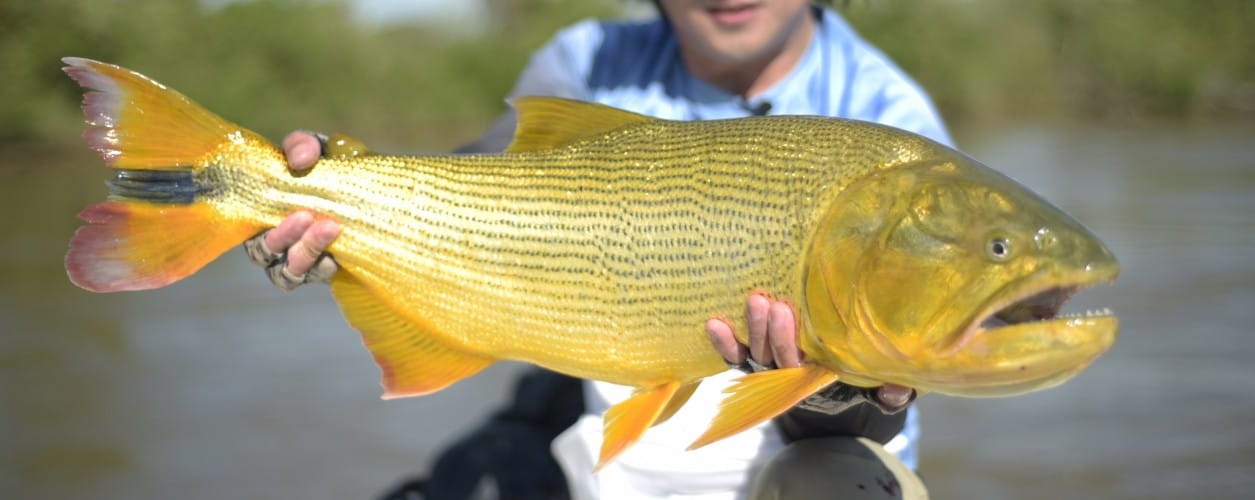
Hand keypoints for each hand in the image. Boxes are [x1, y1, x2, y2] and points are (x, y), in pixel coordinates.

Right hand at [242, 131, 341, 289]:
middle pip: (263, 253)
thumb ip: (304, 146)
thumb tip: (300, 160)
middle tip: (306, 215)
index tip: (275, 203)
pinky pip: (314, 277)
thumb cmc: (328, 165)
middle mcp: (273, 241)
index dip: (252, 218)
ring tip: (329, 228)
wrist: (366, 186)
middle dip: (283, 235)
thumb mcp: (317, 148)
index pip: (243, 225)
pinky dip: (322, 268)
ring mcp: (296, 259)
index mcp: (260, 211)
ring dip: (305, 251)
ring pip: (287, 271)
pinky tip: (335, 257)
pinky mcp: (320, 270)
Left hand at [705, 295, 914, 412]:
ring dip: (752, 329)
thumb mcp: (879, 385)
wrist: (839, 385)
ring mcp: (771, 366)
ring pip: (756, 353)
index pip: (799, 367)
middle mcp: (790, 374)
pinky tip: (712, 323)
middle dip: (772, 333)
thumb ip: (892, 390)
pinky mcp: (756, 358)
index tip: (787, 312)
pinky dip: (724, 343)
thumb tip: (897, 389)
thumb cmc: (860, 372)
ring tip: (754, 299)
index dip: (788, 343)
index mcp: (818, 379)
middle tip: (773, 303)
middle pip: (775, 358)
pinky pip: (736, 356)